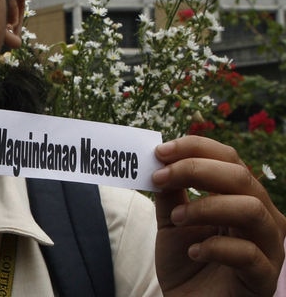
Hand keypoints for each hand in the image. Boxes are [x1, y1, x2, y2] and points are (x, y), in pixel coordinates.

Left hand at [153, 136, 285, 295]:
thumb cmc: (186, 262)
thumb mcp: (173, 221)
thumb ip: (170, 192)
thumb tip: (159, 159)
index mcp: (242, 198)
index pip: (230, 159)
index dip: (196, 148)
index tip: (160, 151)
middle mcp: (262, 218)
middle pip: (241, 177)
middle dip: (196, 170)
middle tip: (160, 177)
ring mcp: (268, 248)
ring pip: (251, 210)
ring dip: (206, 207)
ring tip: (176, 218)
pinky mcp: (263, 278)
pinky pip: (248, 254)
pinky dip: (215, 247)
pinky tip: (193, 252)